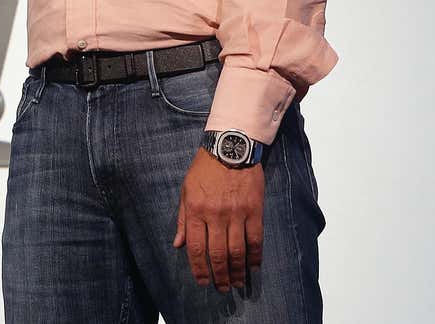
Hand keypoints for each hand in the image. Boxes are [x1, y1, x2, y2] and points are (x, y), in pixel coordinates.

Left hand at [173, 147, 264, 292]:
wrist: (230, 147)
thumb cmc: (204, 169)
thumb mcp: (186, 191)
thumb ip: (183, 219)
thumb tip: (178, 245)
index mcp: (196, 210)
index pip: (196, 248)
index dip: (199, 269)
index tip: (203, 281)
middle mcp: (215, 215)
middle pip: (218, 254)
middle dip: (219, 275)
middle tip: (222, 288)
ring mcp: (237, 213)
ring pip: (238, 251)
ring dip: (237, 271)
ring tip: (237, 283)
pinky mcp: (255, 210)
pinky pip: (255, 239)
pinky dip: (255, 256)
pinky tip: (253, 266)